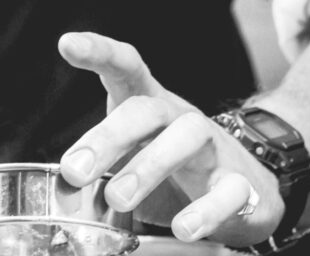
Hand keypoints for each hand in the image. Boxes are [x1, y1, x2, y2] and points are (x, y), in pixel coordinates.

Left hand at [56, 32, 284, 245]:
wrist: (246, 193)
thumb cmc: (173, 173)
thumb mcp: (131, 161)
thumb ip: (100, 171)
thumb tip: (63, 187)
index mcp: (149, 107)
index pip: (126, 68)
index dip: (99, 52)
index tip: (68, 45)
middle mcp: (180, 119)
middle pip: (147, 109)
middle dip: (108, 136)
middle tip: (75, 171)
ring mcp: (214, 149)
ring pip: (189, 136)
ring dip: (149, 166)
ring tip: (117, 199)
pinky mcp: (241, 186)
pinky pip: (228, 191)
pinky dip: (204, 210)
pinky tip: (182, 227)